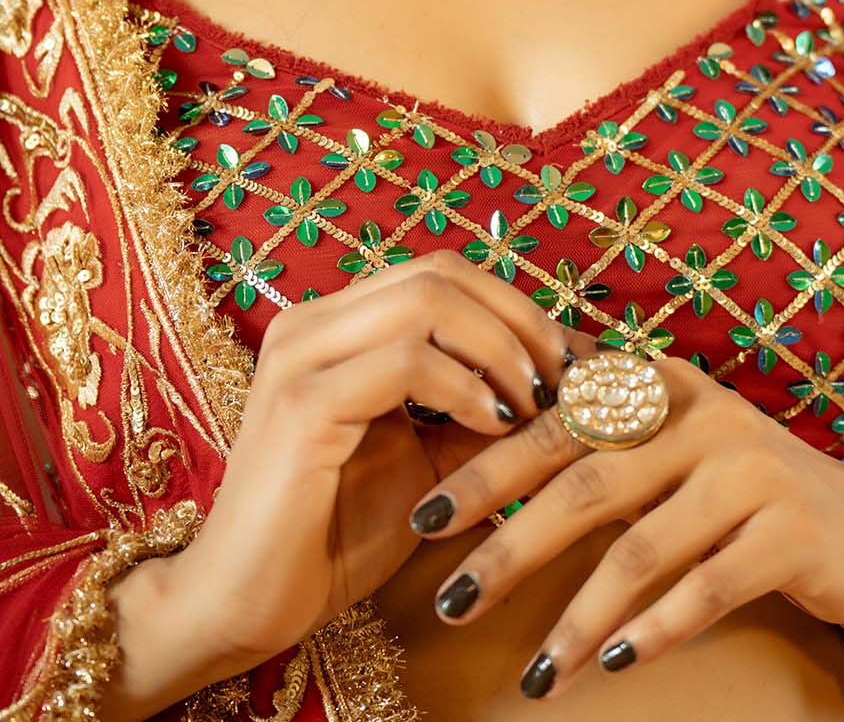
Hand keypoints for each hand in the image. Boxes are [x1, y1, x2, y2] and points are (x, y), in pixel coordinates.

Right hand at [165, 252, 573, 680]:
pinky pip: (405, 360)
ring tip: (532, 402)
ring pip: (426, 301)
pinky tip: (494, 424)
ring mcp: (301, 356)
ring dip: (499, 347)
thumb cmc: (332, 536)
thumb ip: (479, 413)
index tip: (567, 360)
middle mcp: (311, 322)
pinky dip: (464, 386)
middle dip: (517, 318)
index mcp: (335, 325)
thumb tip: (562, 383)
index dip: (513, 305)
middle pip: (439, 271)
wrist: (243, 605)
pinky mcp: (301, 403)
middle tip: (561, 376)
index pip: (440, 272)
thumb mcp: (428, 463)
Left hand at [405, 350, 843, 698]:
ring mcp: (749, 470)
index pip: (556, 422)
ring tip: (533, 674)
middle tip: (447, 596)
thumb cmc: (744, 487)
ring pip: (640, 548)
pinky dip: (657, 628)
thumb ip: (598, 426)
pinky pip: (707, 587)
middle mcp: (701, 414)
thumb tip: (484, 416)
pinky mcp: (788, 530)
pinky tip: (614, 663)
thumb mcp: (674, 439)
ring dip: (578, 617)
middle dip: (509, 542)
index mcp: (660, 384)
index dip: (486, 468)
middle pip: (585, 481)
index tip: (421, 516)